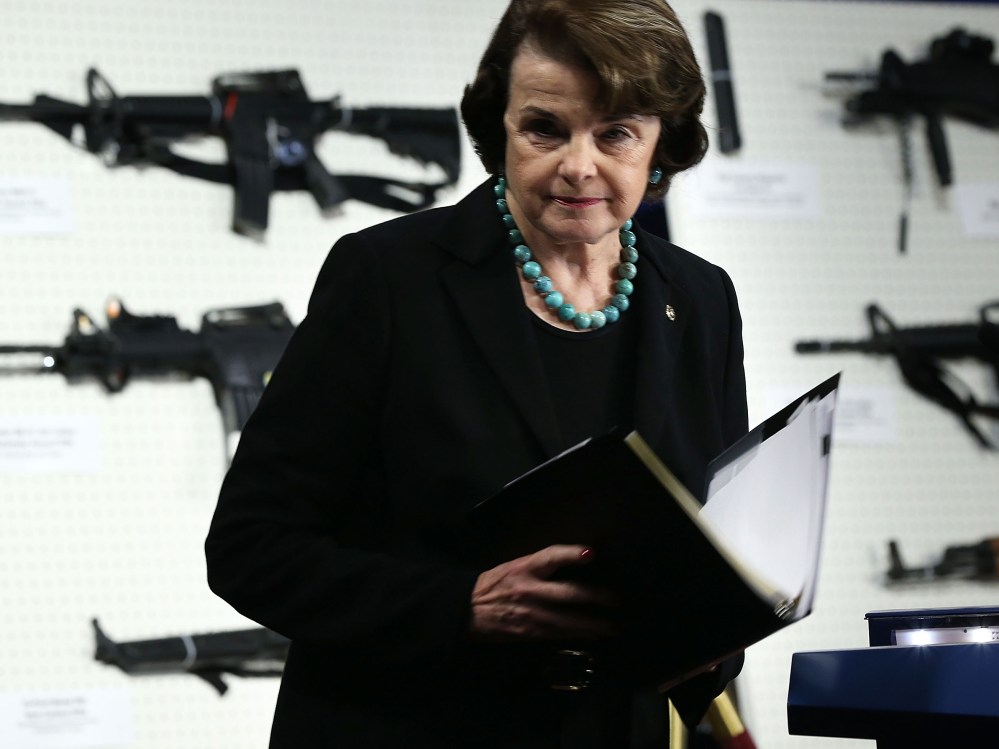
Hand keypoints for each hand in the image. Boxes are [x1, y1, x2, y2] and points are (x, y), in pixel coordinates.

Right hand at [469, 545, 616, 641]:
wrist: (469, 609)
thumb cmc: (494, 584)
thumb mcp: (514, 567)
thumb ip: (541, 566)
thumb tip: (574, 564)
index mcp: (524, 568)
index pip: (551, 556)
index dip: (571, 554)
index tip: (590, 553)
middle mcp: (530, 589)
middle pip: (568, 592)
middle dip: (595, 597)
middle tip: (615, 599)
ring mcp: (532, 613)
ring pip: (568, 619)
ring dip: (593, 624)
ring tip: (611, 626)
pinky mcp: (530, 631)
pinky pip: (559, 633)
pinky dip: (578, 634)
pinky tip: (592, 636)